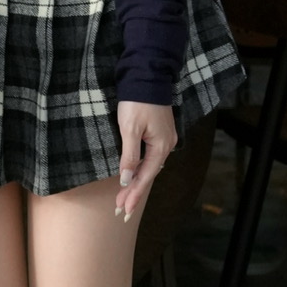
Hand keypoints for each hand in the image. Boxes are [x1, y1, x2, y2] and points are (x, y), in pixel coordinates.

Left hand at [114, 100, 176, 221]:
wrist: (147, 75)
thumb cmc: (137, 100)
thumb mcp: (129, 128)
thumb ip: (129, 156)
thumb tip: (126, 180)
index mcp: (161, 146)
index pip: (145, 176)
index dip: (134, 194)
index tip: (123, 209)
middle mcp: (166, 145)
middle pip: (148, 174)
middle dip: (134, 192)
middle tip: (120, 211)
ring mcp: (164, 138)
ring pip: (149, 166)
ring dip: (136, 181)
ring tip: (123, 198)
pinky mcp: (159, 132)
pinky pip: (149, 156)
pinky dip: (140, 168)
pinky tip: (133, 176)